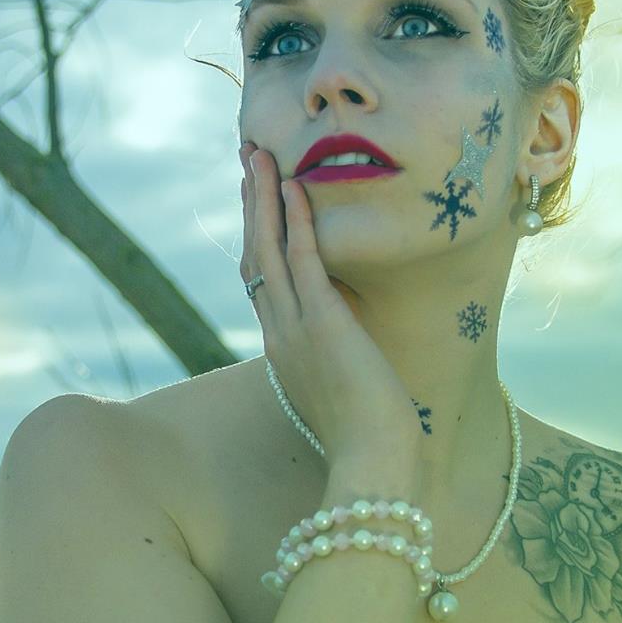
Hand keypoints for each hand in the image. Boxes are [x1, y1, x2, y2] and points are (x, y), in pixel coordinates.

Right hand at [239, 142, 420, 469]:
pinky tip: (296, 189)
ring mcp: (295, 328)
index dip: (257, 233)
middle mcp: (278, 333)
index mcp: (282, 348)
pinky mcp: (323, 325)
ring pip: (269, 250)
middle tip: (249, 159)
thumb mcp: (345, 388)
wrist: (372, 465)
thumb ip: (339, 357)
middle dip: (251, 204)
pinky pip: (304, 262)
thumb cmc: (369, 437)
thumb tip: (352, 337)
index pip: (262, 277)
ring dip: (264, 199)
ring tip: (261, 157)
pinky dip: (298, 223)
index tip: (257, 197)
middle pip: (254, 253)